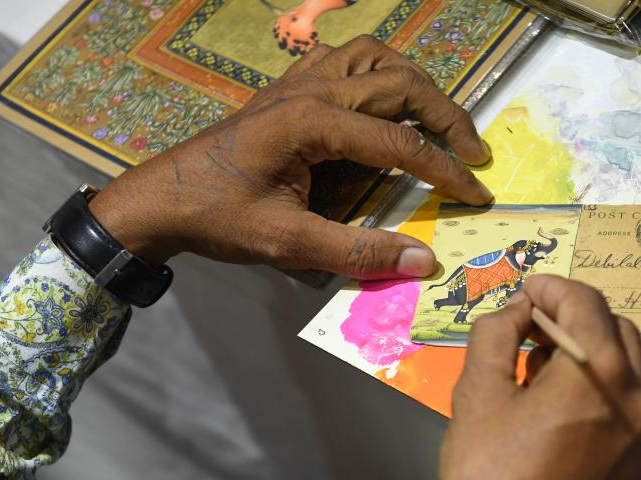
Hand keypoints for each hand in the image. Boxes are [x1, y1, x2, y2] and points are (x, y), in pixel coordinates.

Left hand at [89, 36, 492, 277]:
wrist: (162, 198)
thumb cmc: (219, 218)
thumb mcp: (288, 243)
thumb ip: (358, 251)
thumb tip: (424, 260)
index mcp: (313, 122)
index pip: (402, 143)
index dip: (447, 172)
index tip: (478, 196)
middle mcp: (312, 89)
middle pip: (401, 82)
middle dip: (448, 116)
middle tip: (476, 153)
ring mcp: (299, 81)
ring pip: (377, 57)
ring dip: (416, 85)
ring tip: (440, 121)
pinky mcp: (290, 87)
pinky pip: (348, 60)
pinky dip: (380, 74)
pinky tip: (386, 103)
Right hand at [439, 276, 640, 479]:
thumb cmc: (486, 473)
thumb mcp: (477, 393)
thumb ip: (496, 333)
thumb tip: (517, 309)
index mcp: (598, 373)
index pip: (585, 302)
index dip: (551, 286)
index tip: (523, 291)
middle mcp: (636, 396)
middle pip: (615, 327)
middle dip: (574, 314)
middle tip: (531, 325)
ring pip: (627, 364)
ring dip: (590, 348)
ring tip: (541, 366)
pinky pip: (629, 402)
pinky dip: (601, 386)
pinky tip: (562, 405)